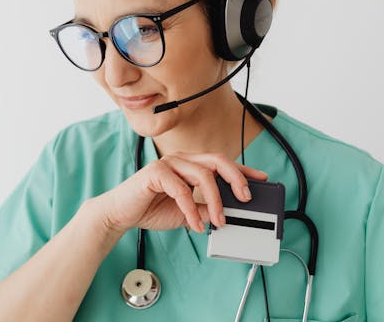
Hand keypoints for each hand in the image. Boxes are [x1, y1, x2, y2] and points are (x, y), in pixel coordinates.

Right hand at [97, 152, 267, 233]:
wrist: (122, 214)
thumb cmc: (152, 208)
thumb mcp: (188, 213)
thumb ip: (206, 210)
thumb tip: (227, 214)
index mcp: (191, 165)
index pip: (222, 163)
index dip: (243, 170)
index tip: (262, 179)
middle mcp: (182, 160)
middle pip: (217, 160)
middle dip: (236, 178)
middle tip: (245, 198)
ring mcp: (168, 164)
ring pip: (202, 174)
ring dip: (215, 200)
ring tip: (219, 220)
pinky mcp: (155, 173)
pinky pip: (180, 189)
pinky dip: (190, 209)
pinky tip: (194, 224)